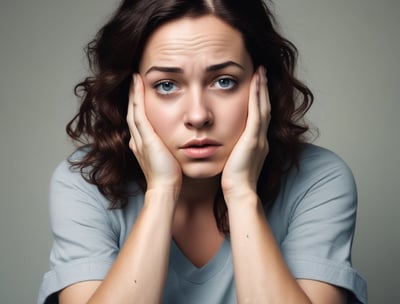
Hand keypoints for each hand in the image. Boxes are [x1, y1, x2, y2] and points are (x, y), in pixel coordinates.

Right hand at [126, 74, 181, 191]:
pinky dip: (137, 97)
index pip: (138, 120)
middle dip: (133, 96)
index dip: (138, 105)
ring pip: (133, 109)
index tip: (140, 92)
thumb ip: (169, 149)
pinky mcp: (145, 138)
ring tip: (135, 78)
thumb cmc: (170, 177)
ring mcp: (139, 138)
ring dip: (133, 93)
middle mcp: (136, 140)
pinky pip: (139, 112)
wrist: (165, 189)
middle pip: (132, 112)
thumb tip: (180, 142)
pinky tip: (138, 83)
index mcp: (141, 145)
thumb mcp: (168, 159)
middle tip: (134, 80)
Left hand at [221, 66, 270, 201]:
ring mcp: (259, 137)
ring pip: (263, 107)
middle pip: (264, 107)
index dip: (259, 99)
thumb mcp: (234, 160)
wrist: (239, 191)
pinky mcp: (254, 138)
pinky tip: (255, 83)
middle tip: (262, 72)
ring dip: (262, 88)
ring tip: (260, 72)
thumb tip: (223, 143)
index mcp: (257, 142)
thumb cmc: (233, 180)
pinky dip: (257, 96)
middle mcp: (261, 137)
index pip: (259, 116)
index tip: (256, 85)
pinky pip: (257, 113)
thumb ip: (233, 149)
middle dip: (263, 89)